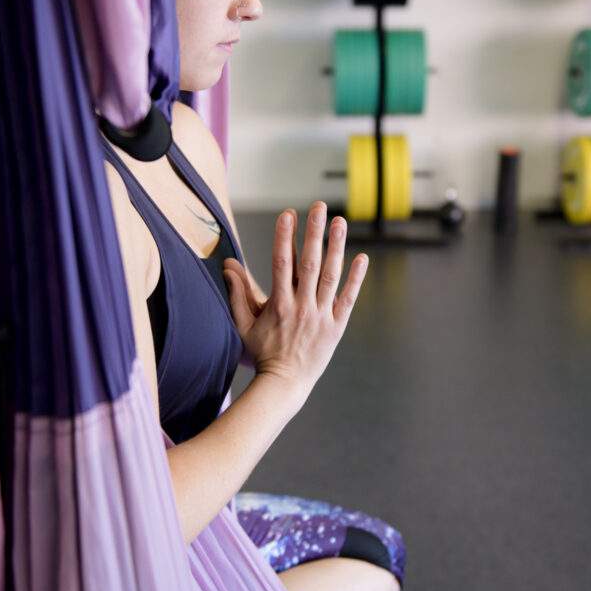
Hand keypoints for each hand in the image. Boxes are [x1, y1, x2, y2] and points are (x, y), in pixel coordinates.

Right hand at [223, 202, 368, 399]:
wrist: (285, 384)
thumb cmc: (261, 353)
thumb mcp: (243, 324)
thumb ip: (238, 293)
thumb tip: (228, 266)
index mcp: (278, 304)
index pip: (281, 263)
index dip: (284, 237)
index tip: (288, 214)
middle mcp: (301, 307)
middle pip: (308, 263)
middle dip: (313, 232)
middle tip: (319, 206)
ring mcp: (321, 316)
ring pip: (330, 276)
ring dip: (336, 247)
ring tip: (340, 222)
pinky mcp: (336, 327)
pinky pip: (347, 299)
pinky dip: (355, 279)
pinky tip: (361, 258)